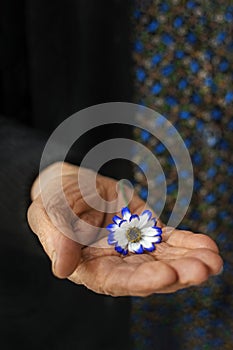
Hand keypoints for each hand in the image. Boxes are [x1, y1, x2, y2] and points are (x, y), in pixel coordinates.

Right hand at [27, 162, 222, 295]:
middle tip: (201, 269)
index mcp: (90, 266)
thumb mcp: (48, 212)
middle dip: (177, 274)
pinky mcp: (146, 228)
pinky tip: (207, 246)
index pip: (117, 280)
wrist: (70, 184)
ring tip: (213, 260)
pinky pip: (169, 238)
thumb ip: (57, 237)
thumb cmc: (54, 200)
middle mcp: (116, 262)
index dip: (141, 280)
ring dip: (189, 261)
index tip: (166, 275)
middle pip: (149, 274)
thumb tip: (62, 267)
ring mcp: (134, 246)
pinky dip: (188, 243)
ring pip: (165, 259)